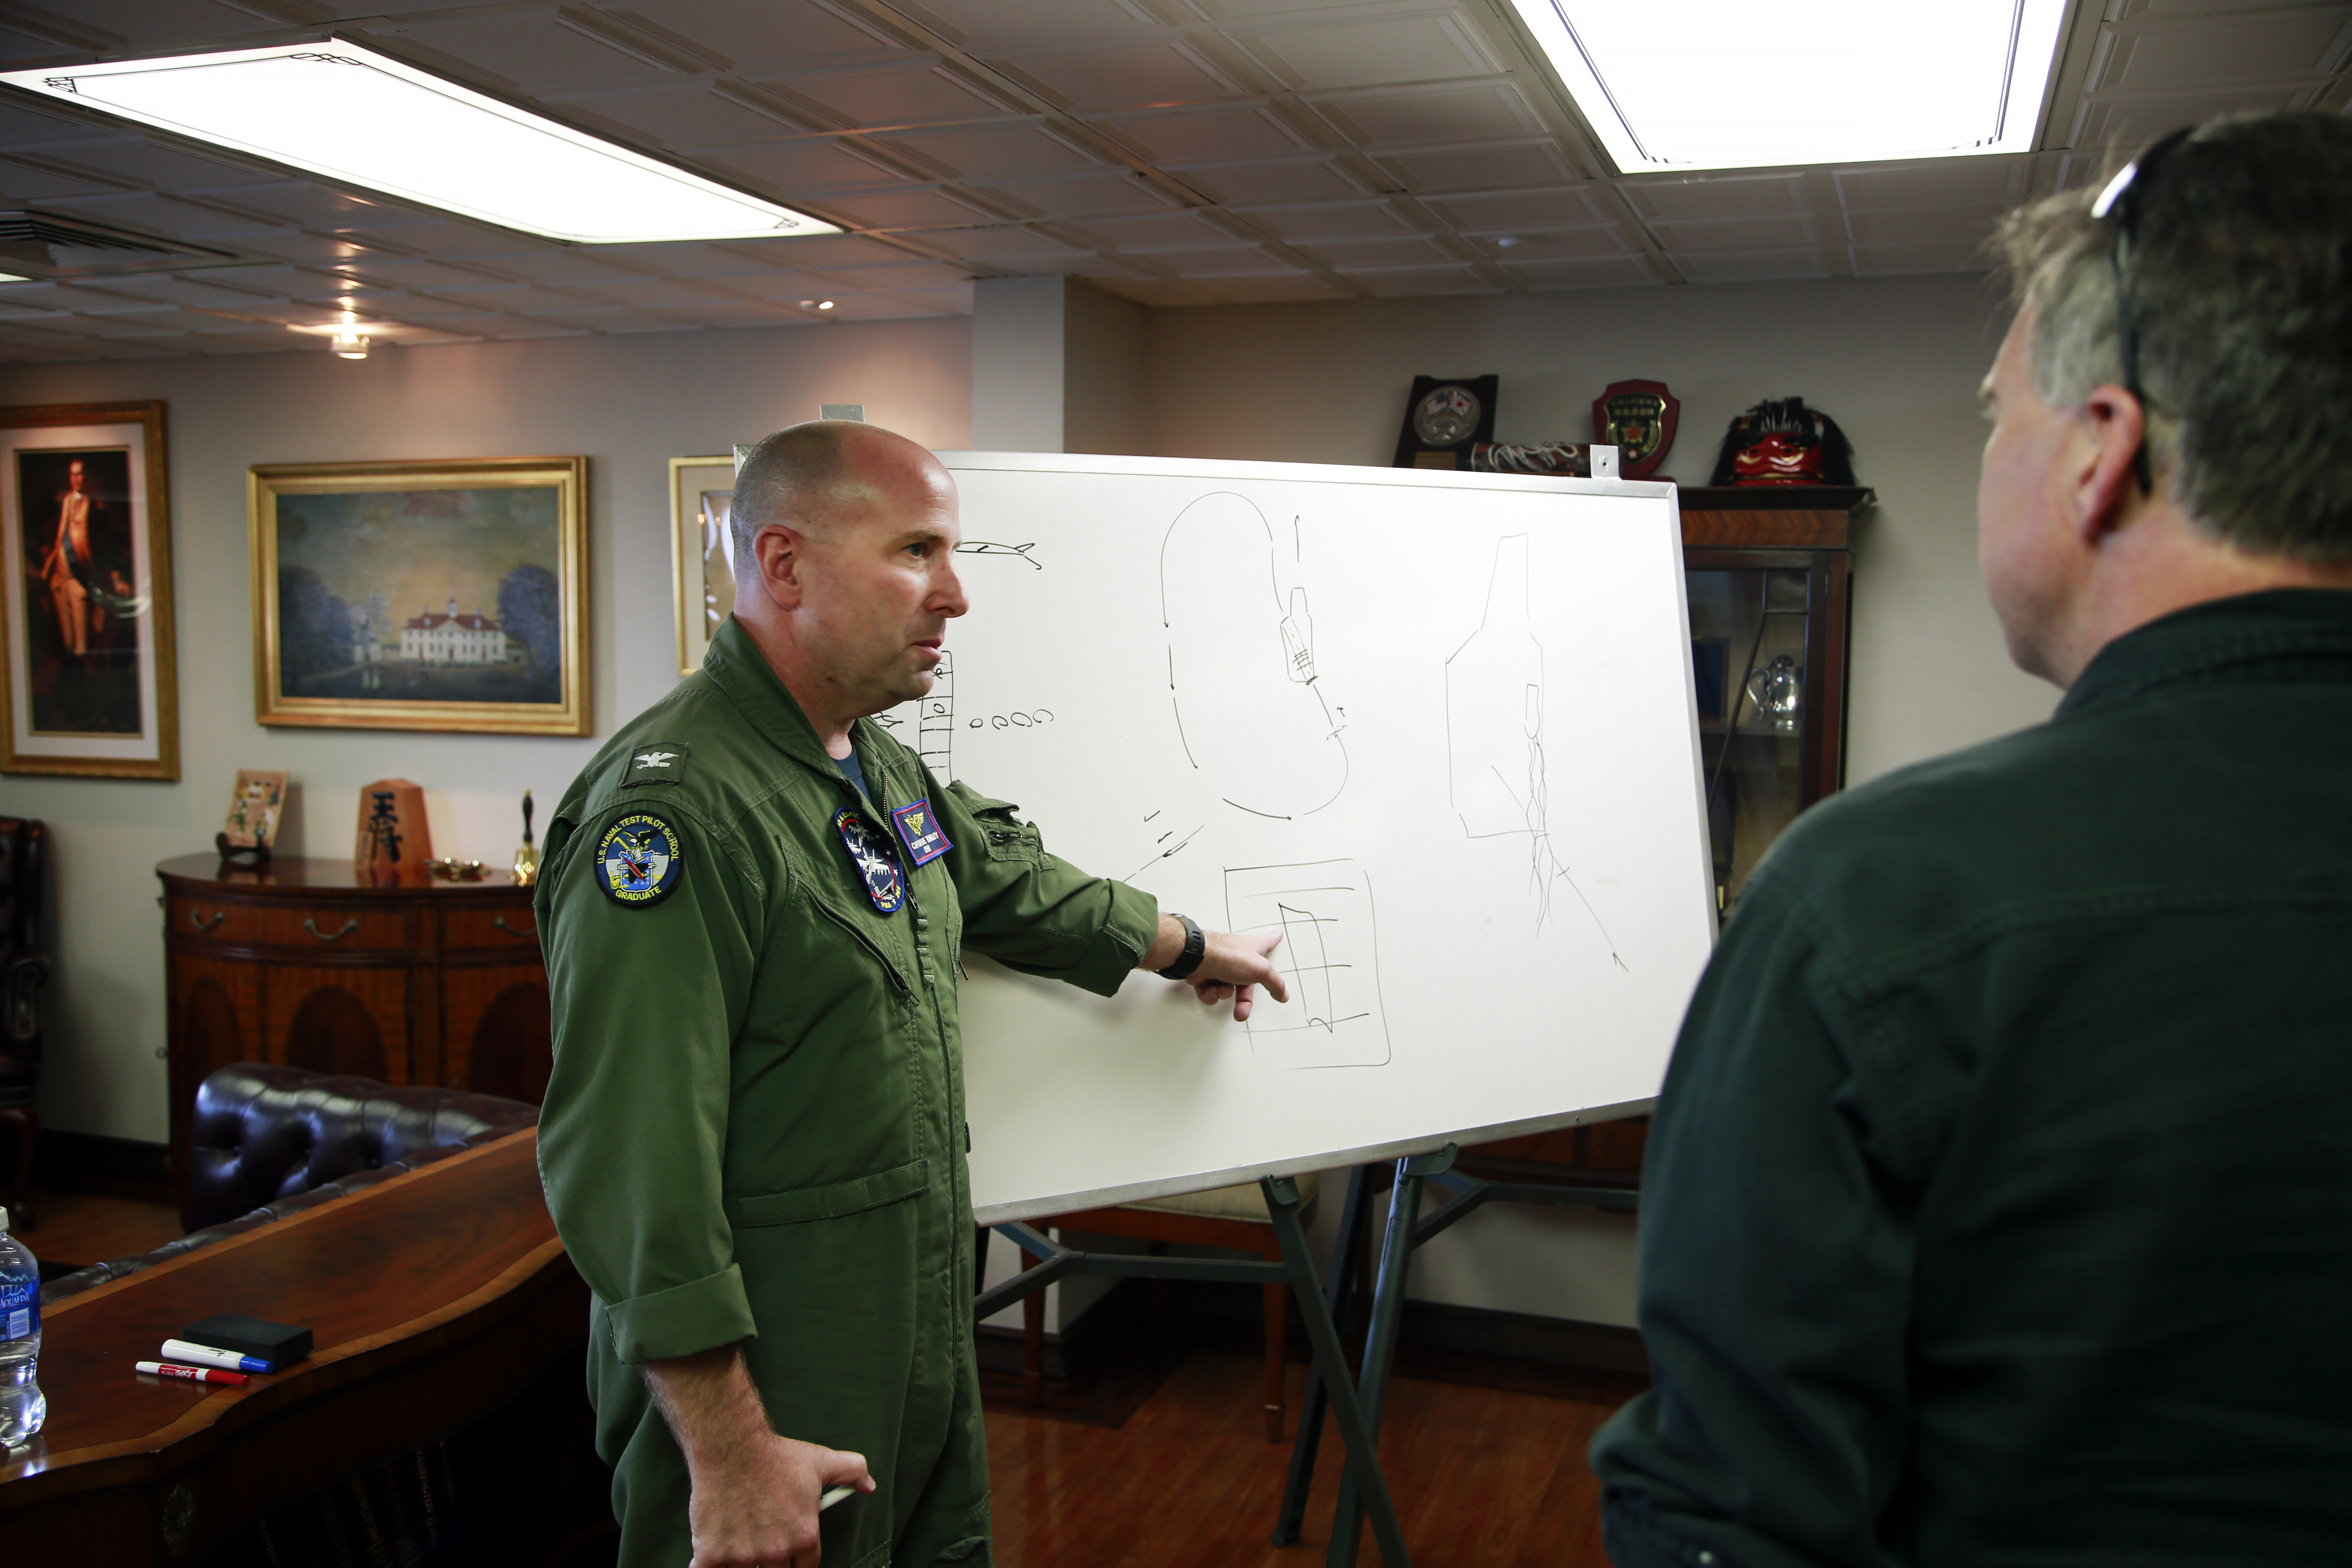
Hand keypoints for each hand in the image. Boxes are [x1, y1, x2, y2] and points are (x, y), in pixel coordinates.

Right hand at [685, 1432, 873, 1567]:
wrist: (732, 1446)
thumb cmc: (776, 1456)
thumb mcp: (822, 1461)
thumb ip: (852, 1472)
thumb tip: (868, 1485)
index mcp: (804, 1537)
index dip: (797, 1562)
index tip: (788, 1556)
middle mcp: (776, 1552)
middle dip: (770, 1562)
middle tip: (762, 1546)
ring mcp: (742, 1556)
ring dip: (742, 1563)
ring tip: (739, 1546)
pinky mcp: (711, 1555)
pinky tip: (709, 1560)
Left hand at [1185, 927, 1289, 1021]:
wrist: (1198, 958)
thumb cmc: (1229, 956)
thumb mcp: (1261, 970)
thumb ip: (1275, 983)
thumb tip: (1284, 994)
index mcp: (1253, 949)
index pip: (1268, 943)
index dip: (1274, 939)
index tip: (1278, 934)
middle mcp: (1237, 957)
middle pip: (1246, 983)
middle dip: (1244, 1000)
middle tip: (1242, 1013)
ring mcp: (1220, 966)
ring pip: (1227, 989)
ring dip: (1225, 994)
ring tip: (1221, 989)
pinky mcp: (1205, 975)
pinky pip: (1211, 992)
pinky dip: (1211, 994)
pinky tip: (1210, 988)